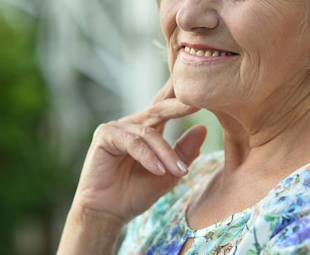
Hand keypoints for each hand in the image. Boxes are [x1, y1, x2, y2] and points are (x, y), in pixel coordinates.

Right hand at [58, 78, 206, 253]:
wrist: (109, 213)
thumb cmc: (137, 192)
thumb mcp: (168, 172)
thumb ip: (184, 151)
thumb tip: (203, 128)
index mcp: (148, 127)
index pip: (167, 108)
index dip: (182, 101)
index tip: (205, 96)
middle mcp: (133, 124)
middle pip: (159, 110)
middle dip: (178, 107)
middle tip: (197, 105)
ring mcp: (117, 128)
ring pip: (148, 134)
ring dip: (165, 154)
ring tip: (178, 171)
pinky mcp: (105, 136)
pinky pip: (132, 143)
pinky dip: (147, 157)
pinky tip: (158, 170)